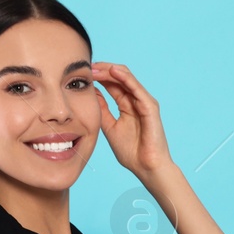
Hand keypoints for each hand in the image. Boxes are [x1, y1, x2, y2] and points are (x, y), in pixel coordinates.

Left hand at [93, 62, 173, 178]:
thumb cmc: (132, 152)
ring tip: (95, 67)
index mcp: (127, 104)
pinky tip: (112, 71)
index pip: (112, 83)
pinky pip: (136, 88)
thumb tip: (91, 92)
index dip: (98, 76)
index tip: (82, 73)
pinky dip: (125, 78)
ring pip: (127, 78)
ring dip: (110, 70)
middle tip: (86, 67)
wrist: (146, 167)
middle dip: (102, 69)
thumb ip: (102, 109)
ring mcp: (144, 102)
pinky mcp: (150, 107)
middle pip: (119, 76)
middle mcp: (136, 100)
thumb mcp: (109, 126)